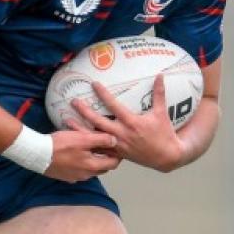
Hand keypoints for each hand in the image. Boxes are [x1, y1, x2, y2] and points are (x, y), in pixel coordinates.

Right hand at [46, 129, 121, 181]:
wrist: (37, 154)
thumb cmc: (61, 145)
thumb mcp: (83, 138)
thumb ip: (101, 139)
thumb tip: (115, 141)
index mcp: (92, 167)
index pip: (113, 164)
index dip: (117, 154)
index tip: (117, 145)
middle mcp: (86, 175)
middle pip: (102, 167)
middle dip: (106, 157)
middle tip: (105, 145)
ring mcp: (75, 178)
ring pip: (90, 169)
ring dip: (92, 159)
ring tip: (89, 147)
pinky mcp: (65, 177)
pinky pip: (78, 170)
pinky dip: (81, 162)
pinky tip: (75, 154)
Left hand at [71, 75, 185, 171]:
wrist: (166, 157)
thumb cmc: (164, 134)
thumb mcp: (161, 113)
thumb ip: (159, 94)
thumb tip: (160, 75)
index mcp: (131, 122)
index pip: (114, 106)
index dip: (103, 94)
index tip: (94, 84)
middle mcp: (122, 134)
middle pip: (98, 121)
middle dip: (84, 111)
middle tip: (74, 101)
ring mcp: (118, 145)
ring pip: (95, 137)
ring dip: (80, 129)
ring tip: (67, 121)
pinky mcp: (117, 153)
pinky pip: (99, 148)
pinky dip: (88, 143)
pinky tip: (77, 138)